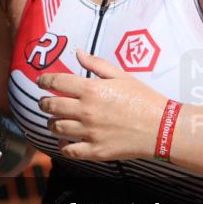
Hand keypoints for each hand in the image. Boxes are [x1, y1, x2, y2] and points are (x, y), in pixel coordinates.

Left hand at [37, 49, 167, 160]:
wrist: (162, 127)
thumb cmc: (143, 98)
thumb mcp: (122, 76)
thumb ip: (97, 65)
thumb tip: (78, 53)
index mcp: (92, 89)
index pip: (56, 82)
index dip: (44, 81)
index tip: (41, 82)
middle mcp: (86, 111)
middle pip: (51, 106)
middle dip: (44, 103)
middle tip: (45, 102)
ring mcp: (89, 133)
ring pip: (56, 128)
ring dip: (52, 123)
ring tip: (56, 120)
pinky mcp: (95, 151)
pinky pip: (68, 150)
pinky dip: (62, 146)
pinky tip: (64, 141)